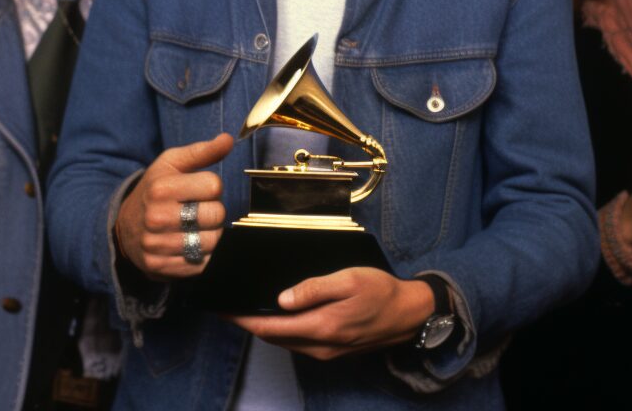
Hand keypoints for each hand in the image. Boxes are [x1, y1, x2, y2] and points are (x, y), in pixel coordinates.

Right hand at [114, 133, 232, 279]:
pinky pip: (202, 263)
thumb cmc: (155, 189)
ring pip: (213, 241)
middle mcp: (157, 217)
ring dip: (211, 234)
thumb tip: (228, 139)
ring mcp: (158, 245)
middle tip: (199, 210)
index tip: (200, 189)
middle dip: (213, 211)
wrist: (124, 226)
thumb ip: (202, 151)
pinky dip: (202, 254)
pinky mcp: (161, 267)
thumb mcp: (172, 163)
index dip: (212, 186)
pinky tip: (189, 244)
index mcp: (161, 188)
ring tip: (196, 227)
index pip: (213, 185)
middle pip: (216, 214)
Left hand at [230, 268, 435, 359]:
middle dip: (248, 323)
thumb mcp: (349, 279)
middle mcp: (320, 346)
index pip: (270, 327)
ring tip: (247, 308)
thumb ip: (314, 289)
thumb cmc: (380, 290)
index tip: (223, 309)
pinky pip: (298, 343)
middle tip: (229, 305)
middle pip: (272, 337)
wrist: (408, 314)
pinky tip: (279, 316)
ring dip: (264, 328)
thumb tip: (280, 299)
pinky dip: (282, 331)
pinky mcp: (332, 351)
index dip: (243, 319)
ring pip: (284, 342)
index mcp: (321, 326)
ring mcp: (326, 352)